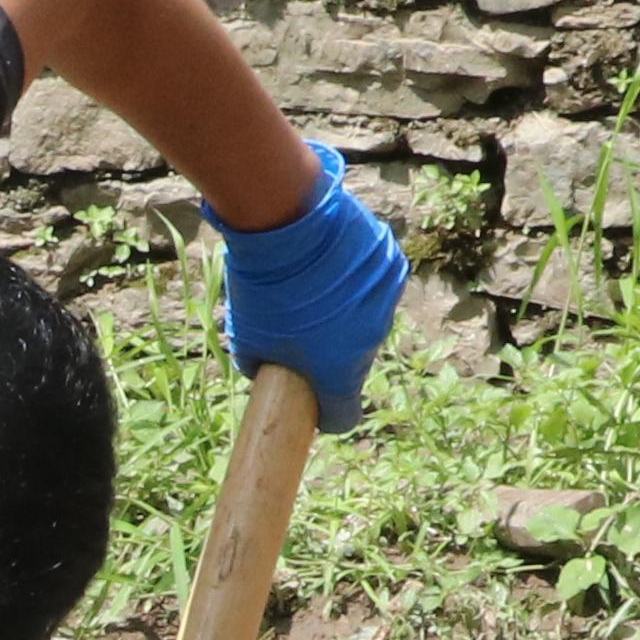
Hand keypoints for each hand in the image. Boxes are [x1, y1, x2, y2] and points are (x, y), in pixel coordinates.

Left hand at [215, 138, 407, 428]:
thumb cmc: (265, 288)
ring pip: (366, 321)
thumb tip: (264, 370)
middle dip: (331, 354)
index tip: (312, 401)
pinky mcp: (392, 267)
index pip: (343, 416)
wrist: (289, 223)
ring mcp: (386, 304)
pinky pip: (376, 284)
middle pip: (353, 363)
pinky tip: (333, 264)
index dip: (326, 412)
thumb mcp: (248, 337)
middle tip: (302, 328)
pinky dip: (359, 281)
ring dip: (347, 314)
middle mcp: (371, 343)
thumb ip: (260, 366)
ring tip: (316, 288)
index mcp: (340, 373)